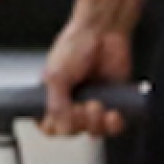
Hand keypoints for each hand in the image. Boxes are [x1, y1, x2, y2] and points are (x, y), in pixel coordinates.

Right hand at [41, 21, 134, 136]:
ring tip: (98, 104)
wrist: (103, 32)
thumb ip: (56, 106)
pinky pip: (115, 126)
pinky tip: (114, 114)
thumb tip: (63, 130)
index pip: (49, 127)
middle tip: (83, 105)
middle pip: (73, 131)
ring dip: (96, 122)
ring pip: (94, 131)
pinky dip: (114, 125)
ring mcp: (93, 104)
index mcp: (52, 98)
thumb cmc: (75, 47)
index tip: (62, 117)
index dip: (56, 127)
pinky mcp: (114, 102)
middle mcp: (72, 104)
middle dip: (78, 122)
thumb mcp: (56, 77)